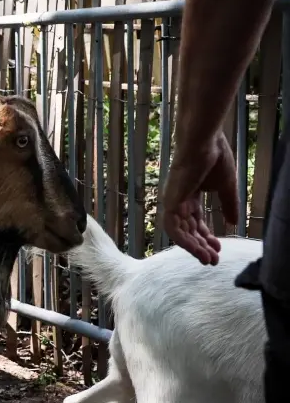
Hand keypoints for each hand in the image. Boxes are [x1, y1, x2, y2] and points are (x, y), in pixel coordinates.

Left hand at [161, 131, 237, 264]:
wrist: (204, 142)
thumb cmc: (215, 158)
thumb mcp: (226, 187)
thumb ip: (228, 205)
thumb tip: (232, 224)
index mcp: (189, 196)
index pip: (196, 222)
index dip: (206, 236)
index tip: (218, 248)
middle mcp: (178, 201)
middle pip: (188, 230)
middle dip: (201, 245)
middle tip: (213, 260)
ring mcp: (172, 202)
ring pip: (179, 232)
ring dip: (193, 247)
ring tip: (208, 259)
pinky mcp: (169, 202)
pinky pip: (173, 228)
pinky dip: (184, 241)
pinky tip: (197, 250)